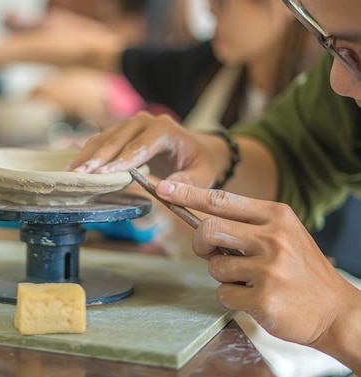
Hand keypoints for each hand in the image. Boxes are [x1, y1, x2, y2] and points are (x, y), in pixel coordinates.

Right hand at [67, 112, 225, 187]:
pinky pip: (99, 142)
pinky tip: (72, 169)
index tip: (103, 175)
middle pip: (115, 141)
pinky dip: (85, 156)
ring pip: (102, 140)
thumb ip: (186, 183)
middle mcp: (144, 121)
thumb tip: (164, 190)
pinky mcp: (119, 132)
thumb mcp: (202, 175)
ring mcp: (129, 124)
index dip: (120, 161)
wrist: (198, 149)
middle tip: (78, 176)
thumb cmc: (199, 163)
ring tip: (69, 174)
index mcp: (164, 129)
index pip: (139, 146)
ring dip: (85, 158)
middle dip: (96, 160)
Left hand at [156, 180, 360, 349]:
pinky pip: (223, 294)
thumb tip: (201, 224)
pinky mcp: (264, 298)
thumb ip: (246, 226)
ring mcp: (269, 269)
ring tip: (250, 280)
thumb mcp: (284, 234)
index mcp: (276, 216)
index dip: (188, 194)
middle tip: (211, 253)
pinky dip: (232, 298)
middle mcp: (273, 238)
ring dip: (223, 276)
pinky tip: (257, 298)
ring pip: (213, 266)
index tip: (163, 189)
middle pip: (208, 230)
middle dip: (200, 244)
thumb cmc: (302, 271)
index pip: (222, 200)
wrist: (338, 312)